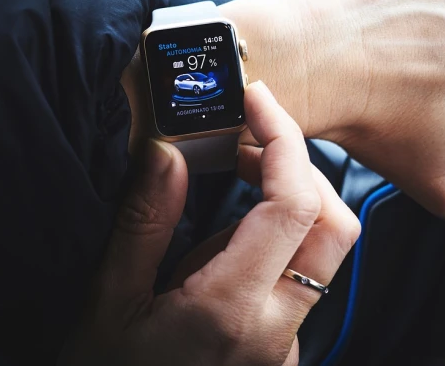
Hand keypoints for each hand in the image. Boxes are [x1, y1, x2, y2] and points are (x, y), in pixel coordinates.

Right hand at [62, 82, 359, 365]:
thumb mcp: (109, 296)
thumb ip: (145, 220)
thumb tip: (170, 150)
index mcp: (230, 311)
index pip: (293, 208)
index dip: (283, 142)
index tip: (257, 102)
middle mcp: (275, 332)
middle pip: (335, 227)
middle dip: (301, 166)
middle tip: (248, 135)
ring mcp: (283, 347)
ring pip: (326, 254)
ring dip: (294, 197)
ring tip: (236, 171)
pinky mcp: (279, 349)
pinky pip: (301, 279)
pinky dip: (281, 233)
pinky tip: (231, 227)